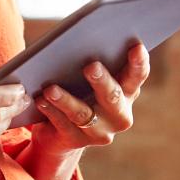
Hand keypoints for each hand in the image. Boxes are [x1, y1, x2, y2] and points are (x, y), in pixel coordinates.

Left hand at [30, 42, 149, 153]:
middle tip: (91, 66)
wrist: (61, 131)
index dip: (139, 63)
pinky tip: (40, 101)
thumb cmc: (78, 89)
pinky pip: (63, 125)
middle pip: (113, 96)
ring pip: (83, 113)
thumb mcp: (89, 77)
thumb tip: (80, 37)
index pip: (137, 76)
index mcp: (127, 92)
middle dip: (102, 81)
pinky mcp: (77, 141)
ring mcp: (100, 131)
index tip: (136, 46)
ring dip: (66, 100)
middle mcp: (119, 114)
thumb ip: (95, 60)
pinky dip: (51, 111)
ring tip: (51, 89)